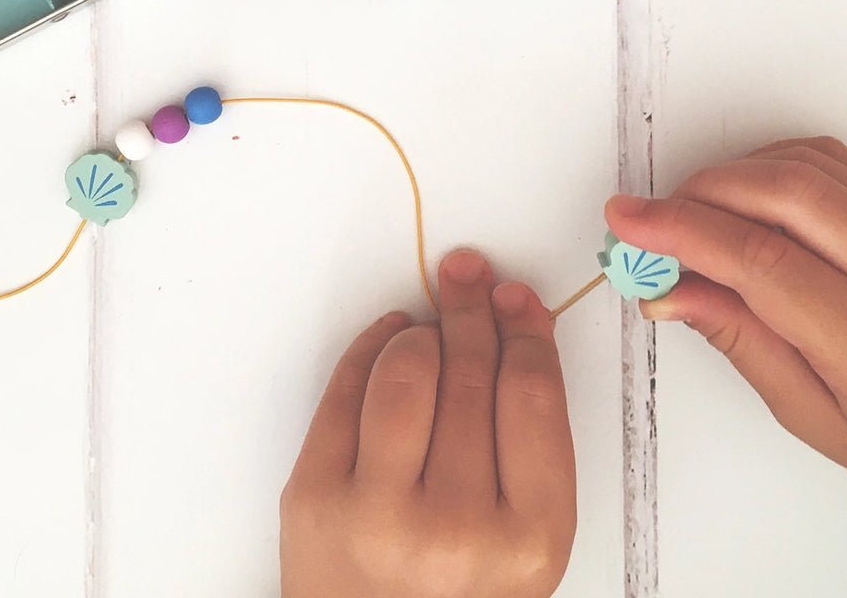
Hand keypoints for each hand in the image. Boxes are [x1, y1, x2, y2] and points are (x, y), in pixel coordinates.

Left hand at [279, 250, 575, 597]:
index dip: (525, 330)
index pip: (532, 396)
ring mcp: (377, 514)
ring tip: (430, 330)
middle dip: (473, 311)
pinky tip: (390, 337)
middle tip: (470, 279)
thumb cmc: (454, 589)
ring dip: (422, 332)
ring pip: (407, 368)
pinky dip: (371, 345)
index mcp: (527, 543)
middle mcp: (455, 530)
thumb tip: (515, 323)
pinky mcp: (314, 497)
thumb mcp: (521, 539)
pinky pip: (346, 387)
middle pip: (471, 373)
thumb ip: (530, 442)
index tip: (516, 298)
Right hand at [606, 136, 846, 515]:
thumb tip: (668, 290)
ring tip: (697, 213)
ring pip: (812, 166)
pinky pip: (841, 163)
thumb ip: (740, 341)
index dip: (681, 231)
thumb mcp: (818, 418)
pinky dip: (779, 163)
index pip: (762, 262)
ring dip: (736, 174)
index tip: (628, 222)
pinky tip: (750, 192)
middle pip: (786, 194)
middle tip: (652, 218)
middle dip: (700, 192)